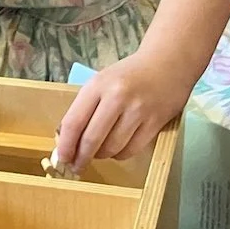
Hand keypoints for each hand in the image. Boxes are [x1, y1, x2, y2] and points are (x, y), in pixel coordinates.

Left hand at [56, 50, 193, 169]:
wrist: (167, 63)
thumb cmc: (128, 75)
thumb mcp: (100, 82)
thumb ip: (84, 108)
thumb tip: (67, 141)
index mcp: (97, 85)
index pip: (74, 122)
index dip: (65, 145)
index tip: (62, 158)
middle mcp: (117, 97)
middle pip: (91, 140)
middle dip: (81, 158)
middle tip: (77, 166)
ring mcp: (138, 110)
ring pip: (112, 148)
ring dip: (102, 156)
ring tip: (99, 151)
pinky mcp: (155, 122)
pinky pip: (131, 150)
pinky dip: (120, 154)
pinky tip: (118, 148)